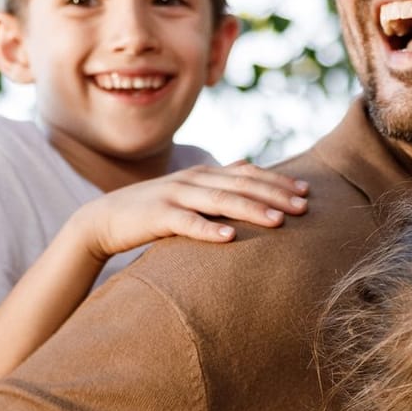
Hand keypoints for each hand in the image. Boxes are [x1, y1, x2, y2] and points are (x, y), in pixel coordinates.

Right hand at [66, 161, 307, 262]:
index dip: (278, 181)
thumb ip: (218, 185)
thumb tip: (250, 172)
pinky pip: (187, 223)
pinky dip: (208, 229)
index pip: (249, 174)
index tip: (307, 192)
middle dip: (275, 195)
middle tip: (303, 208)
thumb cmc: (155, 210)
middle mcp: (193, 180)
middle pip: (241, 185)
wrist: (104, 219)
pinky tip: (229, 237)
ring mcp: (175, 196)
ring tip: (278, 222)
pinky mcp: (157, 216)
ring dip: (251, 210)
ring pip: (220, 201)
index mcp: (204, 174)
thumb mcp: (190, 193)